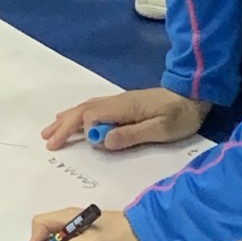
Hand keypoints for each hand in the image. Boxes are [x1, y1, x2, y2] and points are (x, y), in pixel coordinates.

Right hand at [42, 88, 210, 152]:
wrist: (194, 96)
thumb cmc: (180, 115)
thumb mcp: (160, 130)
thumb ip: (131, 135)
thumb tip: (102, 140)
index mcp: (124, 107)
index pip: (92, 116)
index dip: (83, 131)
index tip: (83, 145)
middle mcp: (117, 102)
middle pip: (83, 111)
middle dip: (64, 125)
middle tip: (47, 141)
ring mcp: (119, 102)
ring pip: (86, 108)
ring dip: (67, 119)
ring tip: (50, 131)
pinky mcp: (124, 105)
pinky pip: (94, 108)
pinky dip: (78, 115)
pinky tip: (74, 120)